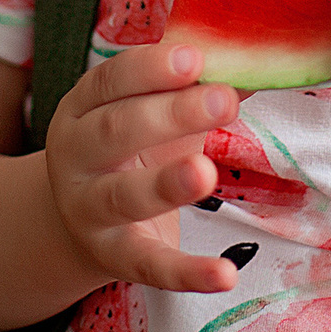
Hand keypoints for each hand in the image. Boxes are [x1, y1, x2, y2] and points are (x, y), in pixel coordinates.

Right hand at [43, 42, 243, 293]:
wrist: (82, 220)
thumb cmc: (132, 149)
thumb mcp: (153, 113)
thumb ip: (195, 90)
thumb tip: (254, 64)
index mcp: (82, 108)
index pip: (110, 81)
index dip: (150, 68)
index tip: (194, 57)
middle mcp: (76, 156)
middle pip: (116, 131)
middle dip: (170, 115)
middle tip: (223, 101)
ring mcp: (90, 210)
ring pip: (125, 196)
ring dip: (166, 184)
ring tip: (206, 173)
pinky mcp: (114, 256)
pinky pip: (151, 266)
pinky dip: (188, 272)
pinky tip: (226, 274)